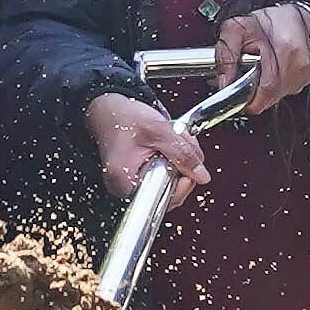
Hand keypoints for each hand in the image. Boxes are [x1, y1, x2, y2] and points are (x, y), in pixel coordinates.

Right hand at [82, 91, 206, 200]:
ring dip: (181, 161)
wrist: (108, 109)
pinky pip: (167, 175)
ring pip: (172, 182)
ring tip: (171, 141)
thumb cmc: (122, 116)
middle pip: (171, 192)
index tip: (187, 169)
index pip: (162, 200)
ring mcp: (134, 182)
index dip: (182, 185)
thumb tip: (201, 176)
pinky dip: (175, 160)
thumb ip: (182, 154)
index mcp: (124, 180)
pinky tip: (168, 146)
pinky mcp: (141, 176)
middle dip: (184, 168)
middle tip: (179, 144)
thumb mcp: (158, 130)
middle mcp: (126, 187)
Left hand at [214, 2, 309, 113]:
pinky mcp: (304, 81)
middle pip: (267, 98)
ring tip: (258, 68)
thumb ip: (225, 55)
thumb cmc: (271, 20)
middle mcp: (298, 67)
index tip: (235, 92)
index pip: (264, 91)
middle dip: (251, 91)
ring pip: (274, 98)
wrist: (298, 17)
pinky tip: (268, 69)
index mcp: (285, 51)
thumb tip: (224, 83)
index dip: (246, 97)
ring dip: (261, 88)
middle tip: (244, 73)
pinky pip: (281, 93)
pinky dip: (271, 85)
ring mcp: (303, 76)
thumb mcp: (237, 28)